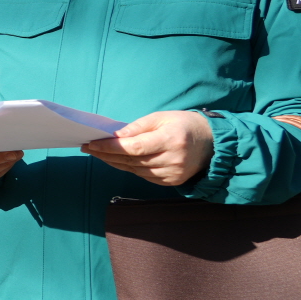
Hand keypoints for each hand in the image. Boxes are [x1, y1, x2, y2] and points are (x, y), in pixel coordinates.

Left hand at [83, 110, 213, 185]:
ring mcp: (174, 173)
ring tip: (98, 154)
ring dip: (114, 162)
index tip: (92, 144)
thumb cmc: (184, 125)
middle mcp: (173, 160)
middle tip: (88, 148)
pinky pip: (144, 176)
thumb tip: (114, 136)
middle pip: (132, 161)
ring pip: (135, 170)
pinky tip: (117, 161)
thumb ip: (137, 127)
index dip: (110, 147)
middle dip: (106, 154)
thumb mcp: (161, 118)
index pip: (134, 148)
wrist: (212, 144)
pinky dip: (129, 168)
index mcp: (171, 140)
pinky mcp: (173, 182)